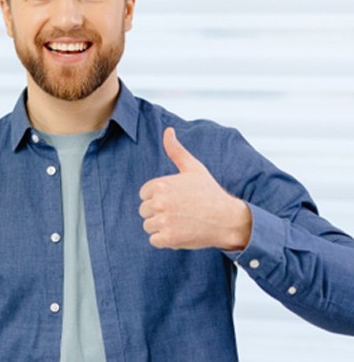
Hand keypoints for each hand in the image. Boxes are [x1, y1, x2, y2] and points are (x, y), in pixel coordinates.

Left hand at [139, 128, 251, 250]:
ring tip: (180, 221)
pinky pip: (154, 240)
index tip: (175, 199)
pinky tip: (180, 232)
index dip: (158, 197)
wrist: (227, 218)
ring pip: (148, 225)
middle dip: (158, 212)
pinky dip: (165, 240)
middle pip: (144, 210)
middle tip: (179, 211)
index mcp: (161, 184)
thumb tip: (168, 131)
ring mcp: (163, 221)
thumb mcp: (193, 168)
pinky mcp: (168, 238)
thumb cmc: (209, 192)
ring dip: (161, 226)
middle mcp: (159, 202)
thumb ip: (176, 150)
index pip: (144, 194)